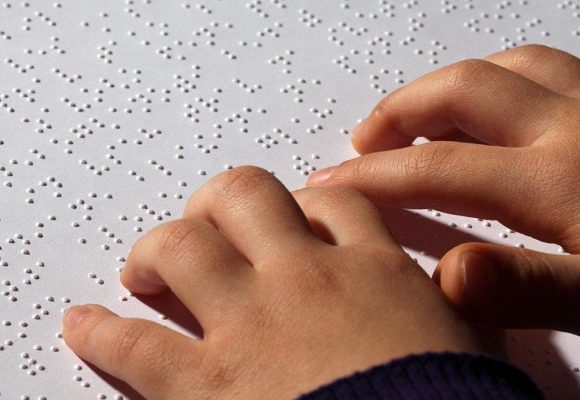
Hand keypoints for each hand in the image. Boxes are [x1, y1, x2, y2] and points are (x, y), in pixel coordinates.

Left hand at [62, 167, 488, 399]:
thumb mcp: (470, 345)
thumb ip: (452, 304)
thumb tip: (447, 287)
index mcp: (372, 270)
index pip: (331, 203)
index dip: (306, 203)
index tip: (293, 215)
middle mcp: (304, 280)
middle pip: (245, 195)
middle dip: (218, 201)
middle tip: (207, 220)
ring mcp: (251, 327)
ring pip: (183, 247)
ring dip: (157, 250)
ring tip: (145, 266)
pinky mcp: (208, 386)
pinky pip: (138, 345)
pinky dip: (101, 333)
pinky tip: (83, 325)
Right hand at [307, 44, 579, 333]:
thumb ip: (528, 288)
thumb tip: (453, 278)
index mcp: (562, 178)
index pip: (439, 168)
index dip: (374, 176)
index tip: (329, 184)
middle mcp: (576, 127)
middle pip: (464, 91)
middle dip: (400, 113)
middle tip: (365, 139)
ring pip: (507, 68)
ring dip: (449, 88)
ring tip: (417, 117)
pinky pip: (544, 70)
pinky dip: (499, 80)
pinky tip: (490, 112)